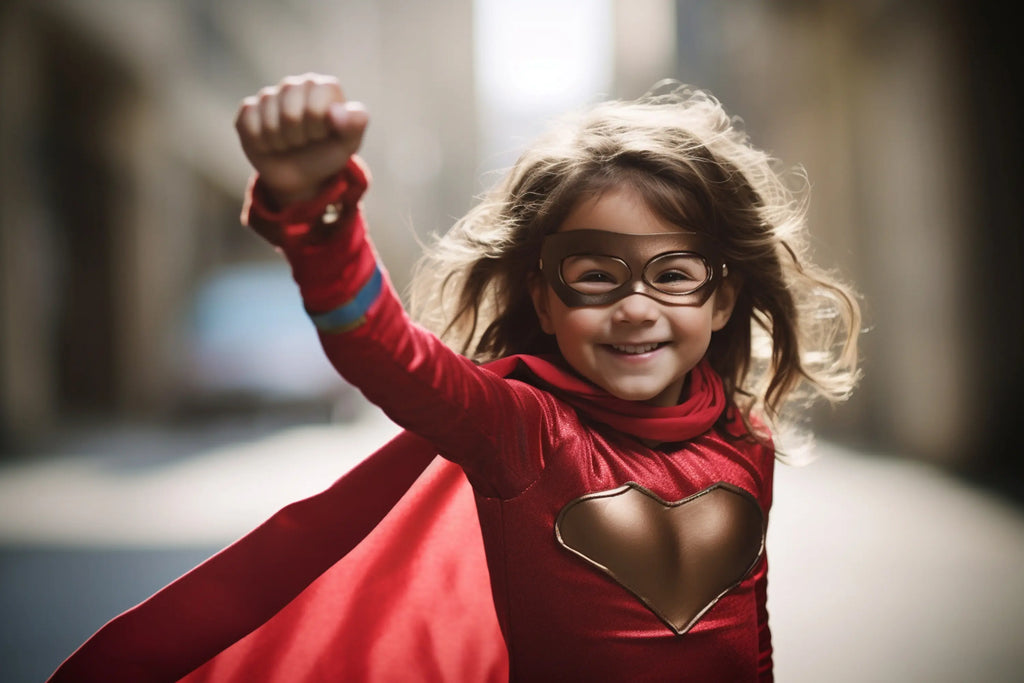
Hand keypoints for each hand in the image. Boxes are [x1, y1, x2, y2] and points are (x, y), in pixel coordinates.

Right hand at [235, 73, 368, 206]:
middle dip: (299, 137)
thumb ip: (356, 124)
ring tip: (290, 143)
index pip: (315, 107)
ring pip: (269, 123)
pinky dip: (261, 143)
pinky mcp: (249, 109)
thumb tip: (336, 111)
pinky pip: (249, 125)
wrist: (301, 175)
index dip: (318, 129)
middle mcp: (296, 85)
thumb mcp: (349, 143)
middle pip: (289, 114)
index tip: (322, 135)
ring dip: (281, 143)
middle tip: (305, 141)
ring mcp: (270, 95)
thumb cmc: (327, 153)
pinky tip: (271, 143)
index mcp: (323, 87)